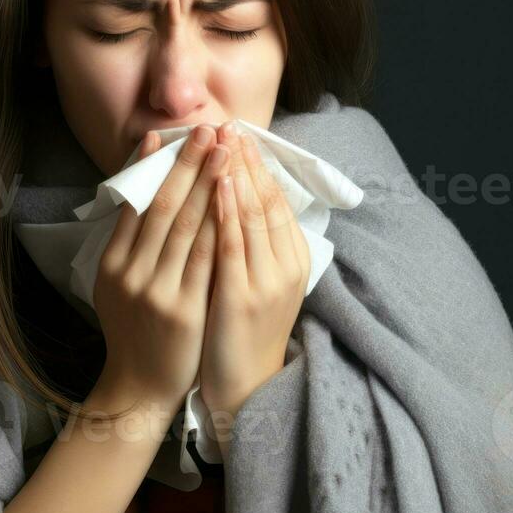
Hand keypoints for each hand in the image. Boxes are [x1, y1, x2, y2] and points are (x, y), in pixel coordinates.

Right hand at [93, 124, 229, 412]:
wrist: (140, 388)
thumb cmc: (133, 331)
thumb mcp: (115, 286)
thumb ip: (128, 245)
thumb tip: (143, 193)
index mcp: (112, 264)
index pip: (135, 204)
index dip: (152, 167)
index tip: (167, 134)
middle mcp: (130, 274)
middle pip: (162, 207)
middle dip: (187, 164)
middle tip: (207, 129)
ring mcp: (157, 292)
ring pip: (186, 226)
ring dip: (208, 183)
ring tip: (225, 151)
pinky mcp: (185, 309)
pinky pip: (207, 258)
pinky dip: (220, 224)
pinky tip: (234, 198)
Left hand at [199, 123, 310, 458]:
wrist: (242, 388)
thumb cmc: (241, 331)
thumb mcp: (257, 281)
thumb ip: (253, 244)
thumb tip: (235, 198)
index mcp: (293, 259)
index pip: (277, 201)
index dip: (258, 165)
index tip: (238, 134)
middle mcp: (287, 266)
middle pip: (267, 201)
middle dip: (246, 160)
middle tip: (229, 124)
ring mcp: (267, 282)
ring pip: (253, 216)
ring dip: (236, 174)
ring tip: (222, 140)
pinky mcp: (243, 298)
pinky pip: (234, 246)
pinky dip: (227, 212)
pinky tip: (219, 185)